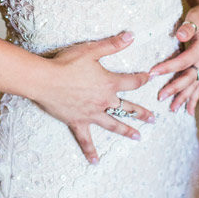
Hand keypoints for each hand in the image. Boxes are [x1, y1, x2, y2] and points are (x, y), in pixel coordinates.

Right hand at [34, 31, 153, 163]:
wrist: (45, 80)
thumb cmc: (66, 63)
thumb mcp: (91, 50)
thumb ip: (113, 44)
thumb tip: (132, 36)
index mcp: (109, 83)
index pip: (132, 81)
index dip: (142, 78)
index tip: (149, 78)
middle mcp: (104, 101)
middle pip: (127, 108)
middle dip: (142, 113)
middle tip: (153, 119)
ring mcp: (92, 113)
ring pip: (113, 124)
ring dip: (126, 131)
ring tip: (138, 137)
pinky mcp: (78, 122)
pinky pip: (86, 139)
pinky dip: (90, 151)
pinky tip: (95, 161)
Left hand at [149, 3, 198, 115]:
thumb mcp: (195, 17)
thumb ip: (188, 27)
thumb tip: (180, 34)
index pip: (183, 61)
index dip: (168, 68)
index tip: (152, 73)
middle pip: (189, 78)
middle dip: (175, 89)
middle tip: (160, 97)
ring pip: (194, 85)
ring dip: (184, 98)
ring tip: (173, 110)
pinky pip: (198, 85)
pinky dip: (193, 98)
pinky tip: (189, 111)